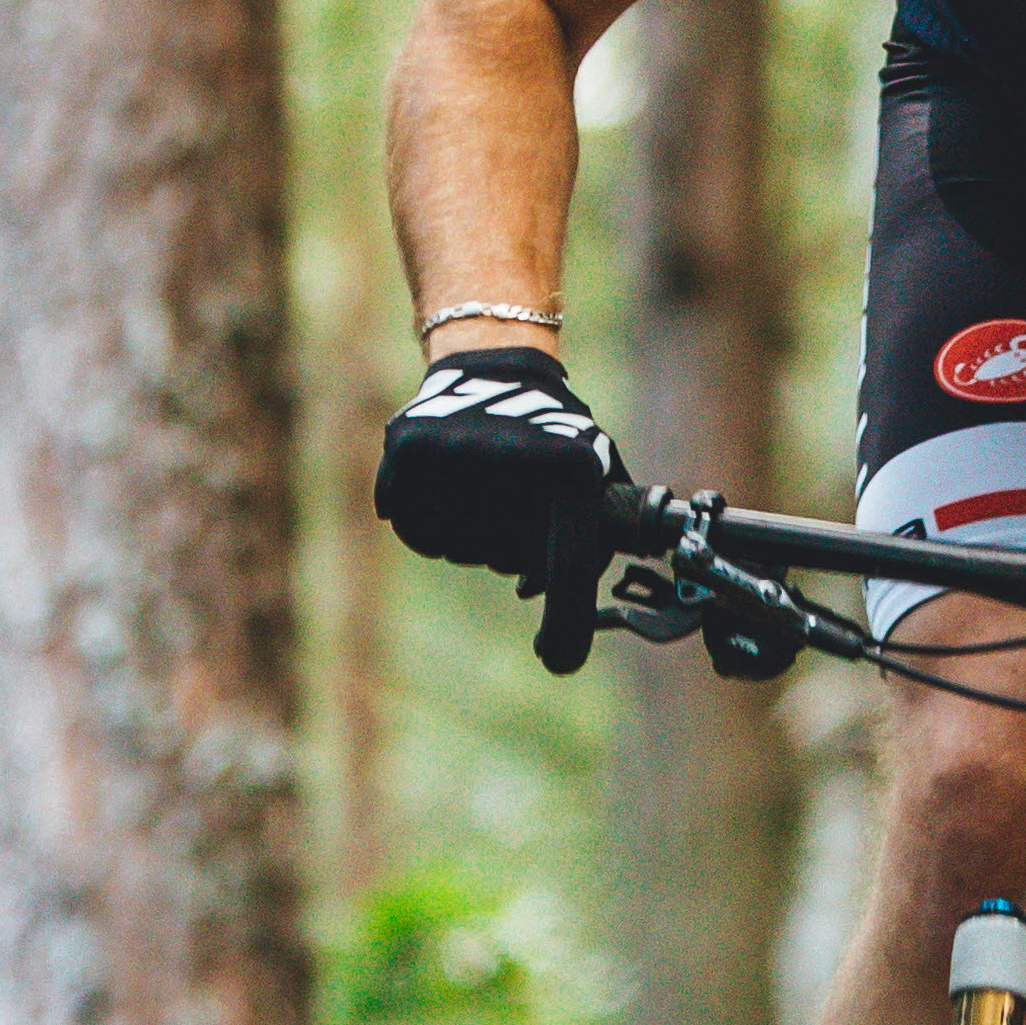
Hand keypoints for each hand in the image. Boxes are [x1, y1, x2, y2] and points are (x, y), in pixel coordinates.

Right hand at [374, 345, 639, 669]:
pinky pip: (414, 527)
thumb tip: (616, 620)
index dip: (565, 625)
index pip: (568, 567)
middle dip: (513, 551)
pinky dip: (427, 523)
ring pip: (457, 549)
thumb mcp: (598, 470)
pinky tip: (446, 490)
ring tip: (484, 490)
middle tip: (516, 507)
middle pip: (507, 561)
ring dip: (470, 539)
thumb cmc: (556, 433)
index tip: (558, 661)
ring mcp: (454, 451)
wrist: (494, 363)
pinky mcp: (408, 448)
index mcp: (572, 466)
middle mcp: (511, 457)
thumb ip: (609, 535)